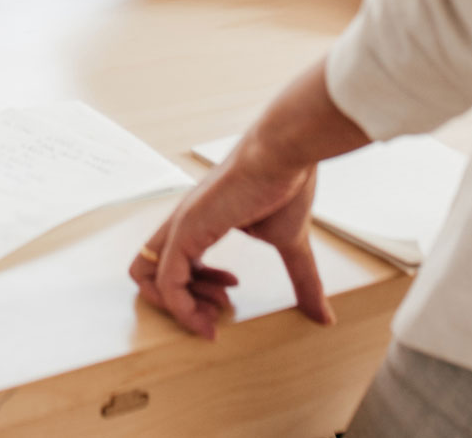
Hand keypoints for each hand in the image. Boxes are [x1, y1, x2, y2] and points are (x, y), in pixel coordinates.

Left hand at [129, 140, 328, 340]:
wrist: (286, 153)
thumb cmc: (286, 184)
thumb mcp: (290, 243)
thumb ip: (301, 280)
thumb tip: (324, 316)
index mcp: (200, 222)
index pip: (175, 263)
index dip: (196, 290)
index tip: (230, 297)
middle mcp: (183, 223)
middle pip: (149, 271)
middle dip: (182, 303)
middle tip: (219, 310)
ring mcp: (180, 225)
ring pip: (147, 278)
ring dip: (181, 310)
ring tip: (219, 311)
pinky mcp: (185, 229)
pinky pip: (166, 281)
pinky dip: (182, 309)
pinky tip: (211, 315)